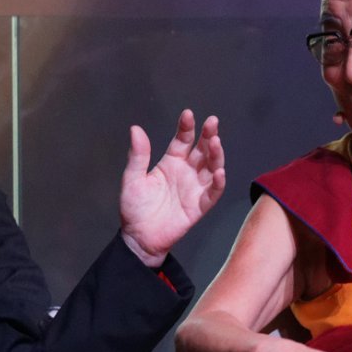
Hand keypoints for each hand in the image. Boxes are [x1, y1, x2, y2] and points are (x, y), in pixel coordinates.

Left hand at [120, 110, 225, 266]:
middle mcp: (186, 172)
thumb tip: (135, 129)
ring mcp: (194, 188)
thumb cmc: (134, 208)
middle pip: (202, 150)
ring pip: (211, 167)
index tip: (188, 114)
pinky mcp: (199, 206)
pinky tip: (218, 172)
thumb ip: (138, 155)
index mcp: (171, 162)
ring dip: (216, 154)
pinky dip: (217, 183)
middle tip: (212, 122)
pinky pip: (212, 193)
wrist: (138, 237)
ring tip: (215, 142)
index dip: (186, 127)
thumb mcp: (132, 178)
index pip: (183, 140)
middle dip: (208, 135)